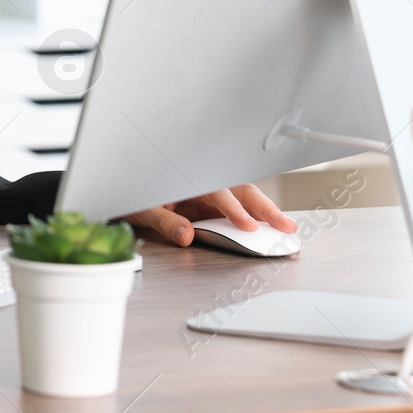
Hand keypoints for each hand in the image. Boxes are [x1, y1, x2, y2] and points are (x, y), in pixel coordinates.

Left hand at [117, 184, 295, 246]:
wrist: (125, 185)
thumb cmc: (134, 193)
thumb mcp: (143, 208)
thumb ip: (164, 221)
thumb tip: (185, 235)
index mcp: (188, 177)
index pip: (218, 192)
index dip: (234, 210)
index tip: (248, 227)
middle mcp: (204, 181)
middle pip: (240, 190)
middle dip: (264, 208)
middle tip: (286, 227)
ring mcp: (209, 191)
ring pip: (244, 196)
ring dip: (265, 211)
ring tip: (287, 228)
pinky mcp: (211, 202)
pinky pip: (237, 206)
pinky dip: (255, 216)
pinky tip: (270, 227)